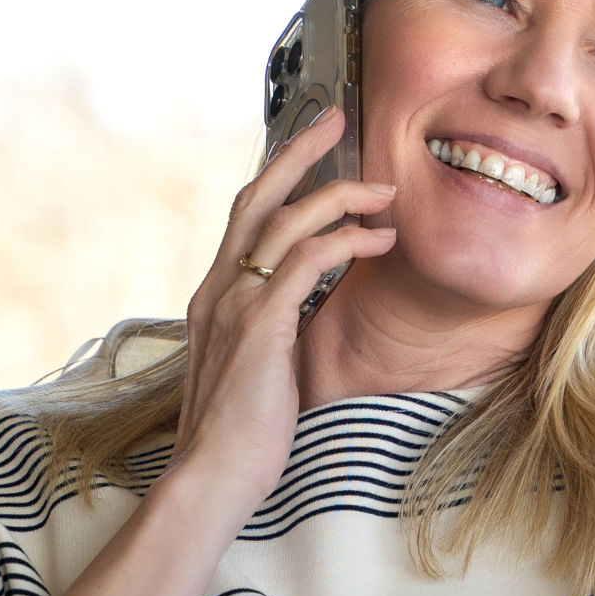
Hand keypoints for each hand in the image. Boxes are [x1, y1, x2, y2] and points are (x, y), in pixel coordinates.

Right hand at [165, 107, 395, 517]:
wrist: (210, 477)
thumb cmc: (238, 438)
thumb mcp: (253, 373)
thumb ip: (267, 337)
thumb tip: (294, 326)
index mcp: (215, 298)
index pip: (246, 218)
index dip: (278, 177)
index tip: (311, 150)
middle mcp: (219, 290)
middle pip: (257, 195)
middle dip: (300, 151)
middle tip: (339, 118)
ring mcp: (237, 304)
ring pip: (286, 219)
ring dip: (340, 195)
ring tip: (384, 190)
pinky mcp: (262, 325)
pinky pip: (308, 259)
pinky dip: (347, 240)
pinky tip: (379, 241)